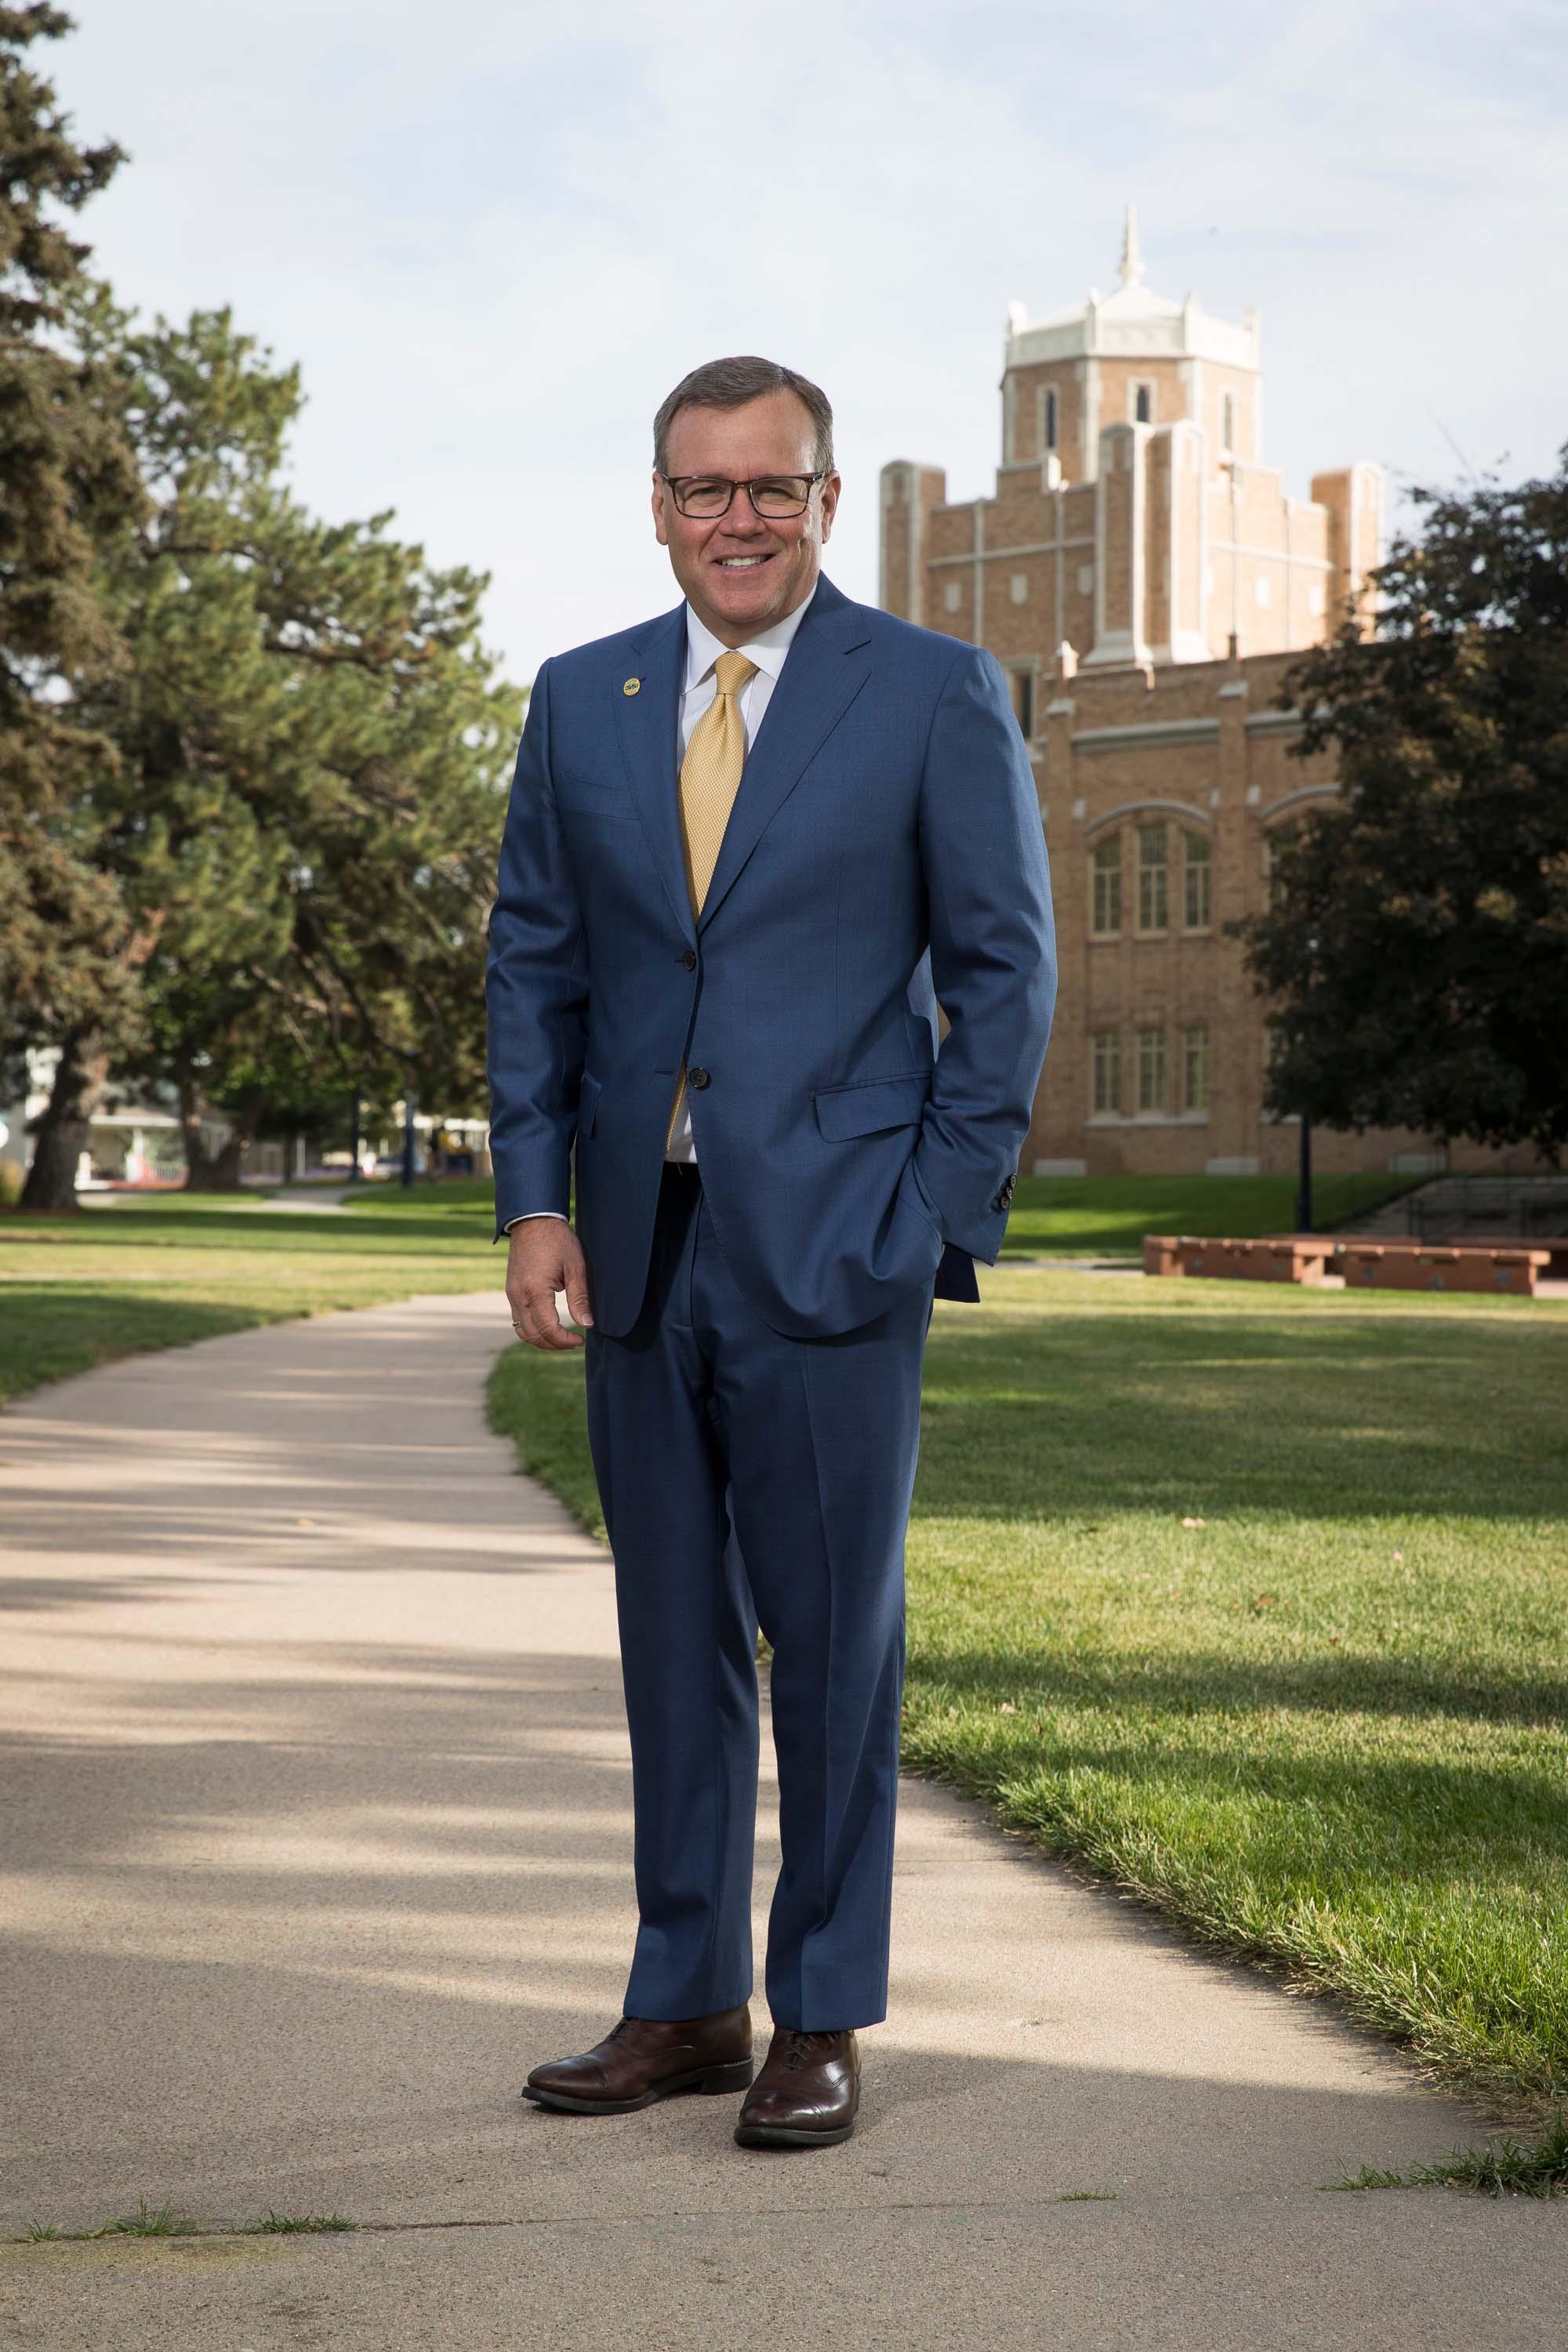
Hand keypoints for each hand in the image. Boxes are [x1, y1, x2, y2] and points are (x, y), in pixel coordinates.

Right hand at [506, 1217, 593, 1350]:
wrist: (533, 1220)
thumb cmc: (557, 1240)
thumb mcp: (575, 1267)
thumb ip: (580, 1298)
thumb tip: (587, 1324)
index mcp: (535, 1290)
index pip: (548, 1329)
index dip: (565, 1340)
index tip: (581, 1339)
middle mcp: (518, 1295)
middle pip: (533, 1335)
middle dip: (554, 1345)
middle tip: (574, 1342)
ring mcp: (511, 1293)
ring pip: (522, 1331)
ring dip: (542, 1340)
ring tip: (562, 1338)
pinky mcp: (511, 1290)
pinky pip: (518, 1319)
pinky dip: (532, 1329)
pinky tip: (549, 1325)